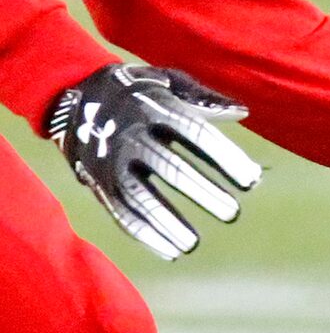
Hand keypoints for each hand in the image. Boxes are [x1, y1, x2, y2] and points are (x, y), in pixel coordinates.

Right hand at [46, 64, 261, 260]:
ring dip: (166, 222)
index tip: (252, 181)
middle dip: (202, 192)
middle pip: (170, 168)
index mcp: (155, 109)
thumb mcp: (166, 81)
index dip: (224, 157)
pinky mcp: (98, 182)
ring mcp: (111, 160)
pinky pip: (119, 211)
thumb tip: (242, 112)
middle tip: (232, 213)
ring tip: (193, 244)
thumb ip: (203, 98)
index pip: (196, 134)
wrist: (74, 96)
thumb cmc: (138, 90)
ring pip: (140, 196)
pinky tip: (170, 251)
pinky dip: (143, 234)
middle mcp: (131, 135)